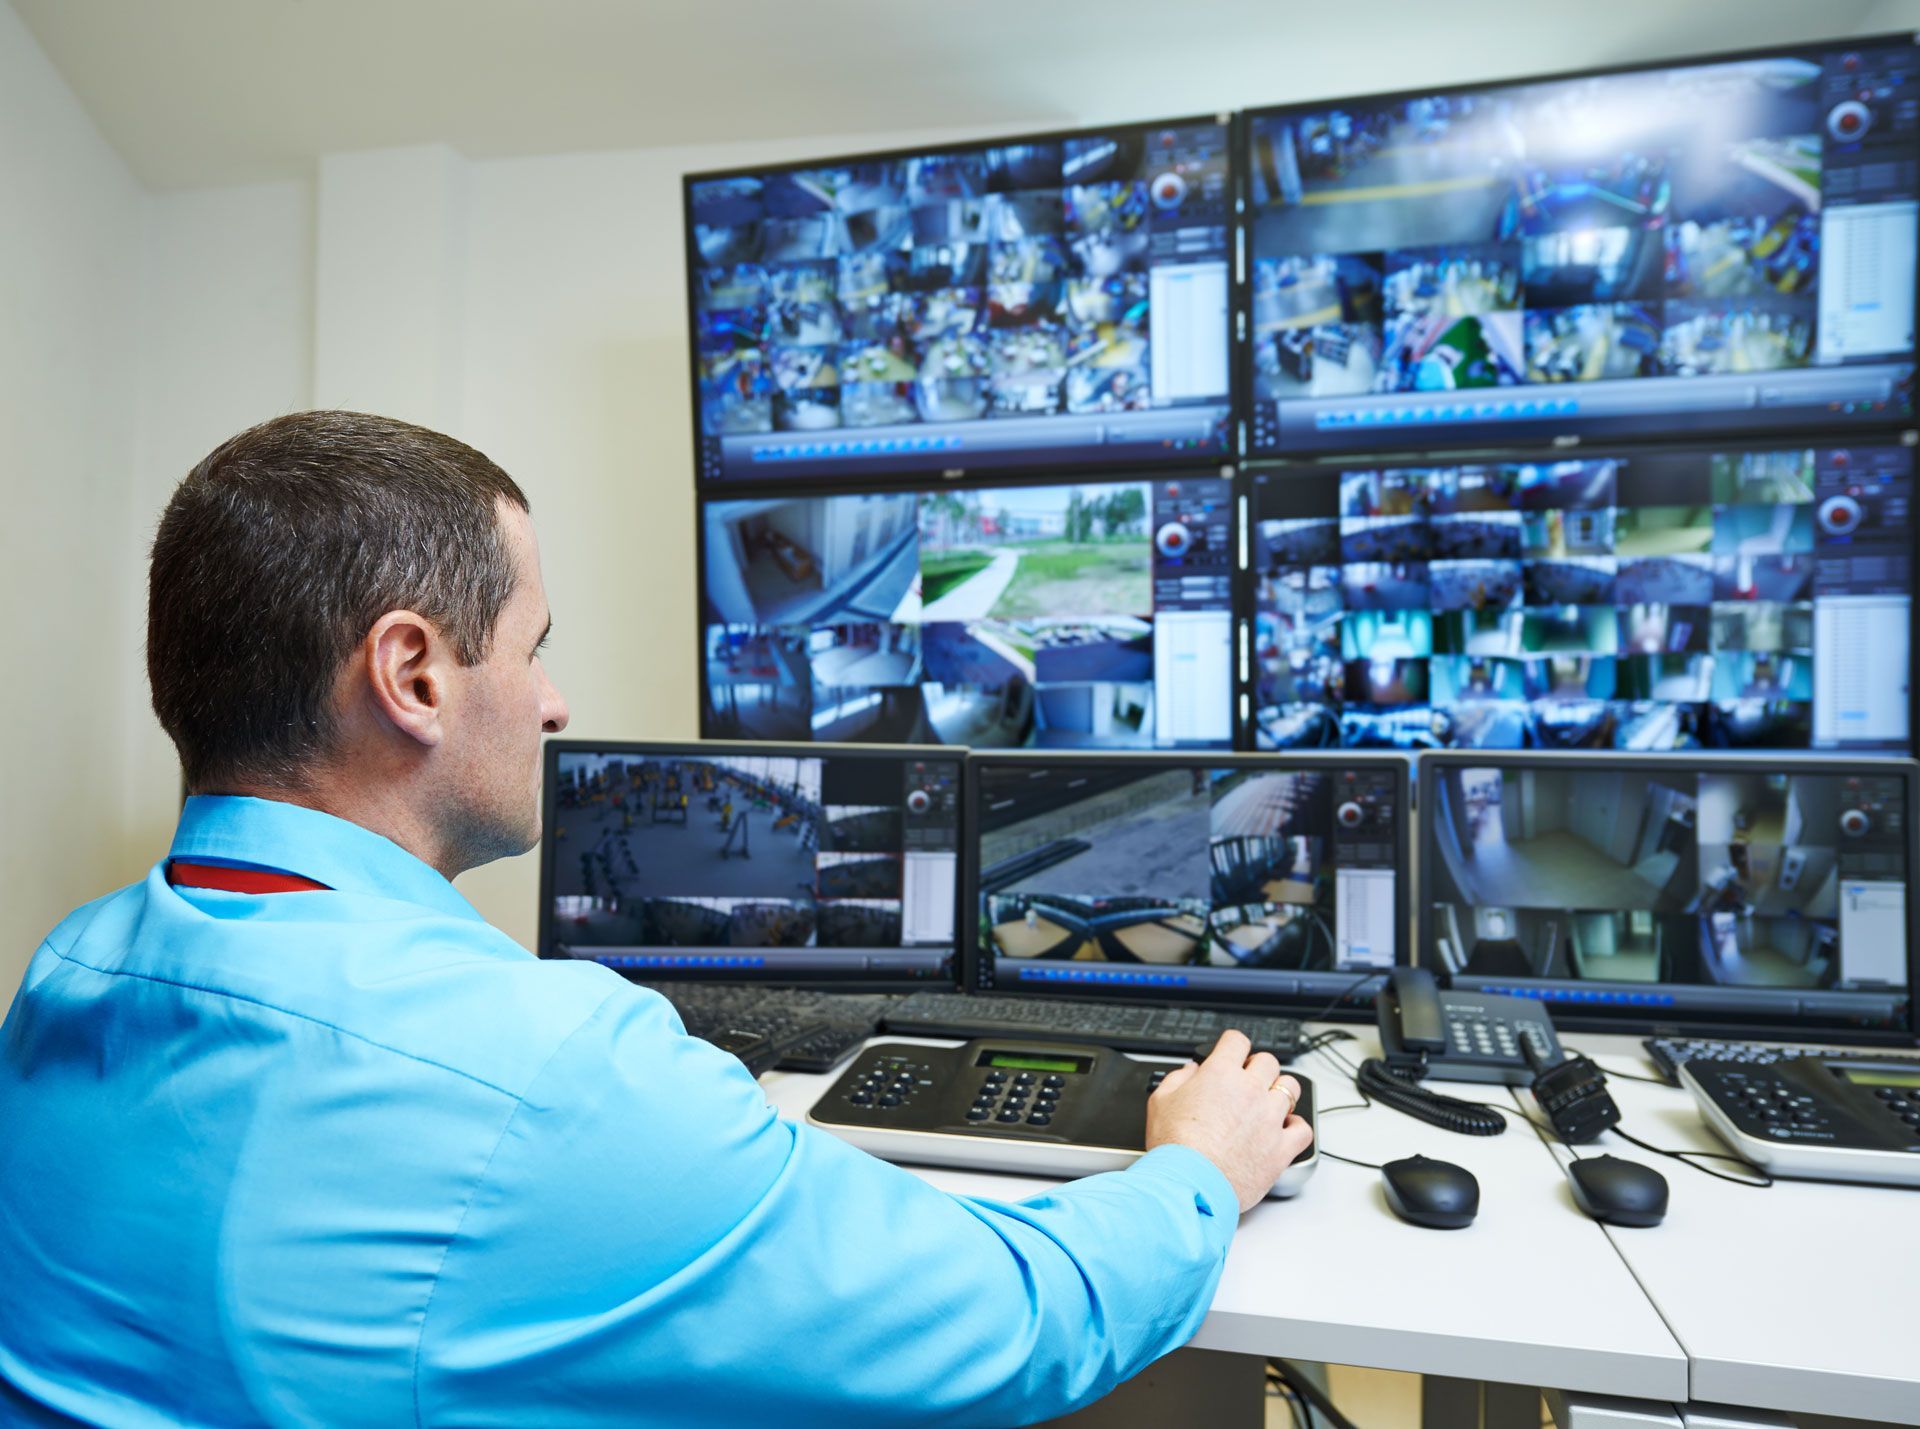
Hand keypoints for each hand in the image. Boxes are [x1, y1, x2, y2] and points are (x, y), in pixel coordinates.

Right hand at [1144, 1029, 1313, 1213]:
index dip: (1232, 1045)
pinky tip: (1284, 1128)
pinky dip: (1296, 1126)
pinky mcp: (1281, 1147)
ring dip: (1280, 1091)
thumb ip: (1178, 1079)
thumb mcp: (1160, 1102)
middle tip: (1247, 1081)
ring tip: (1268, 1102)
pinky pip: (1303, 1129)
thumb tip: (1190, 1071)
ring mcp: (1270, 1118)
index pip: (1237, 1041)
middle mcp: (1250, 1090)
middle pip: (1268, 1061)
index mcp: (1221, 1074)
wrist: (1190, 1184)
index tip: (1231, 1053)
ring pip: (1290, 1088)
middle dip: (1257, 1067)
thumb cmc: (1174, 1147)